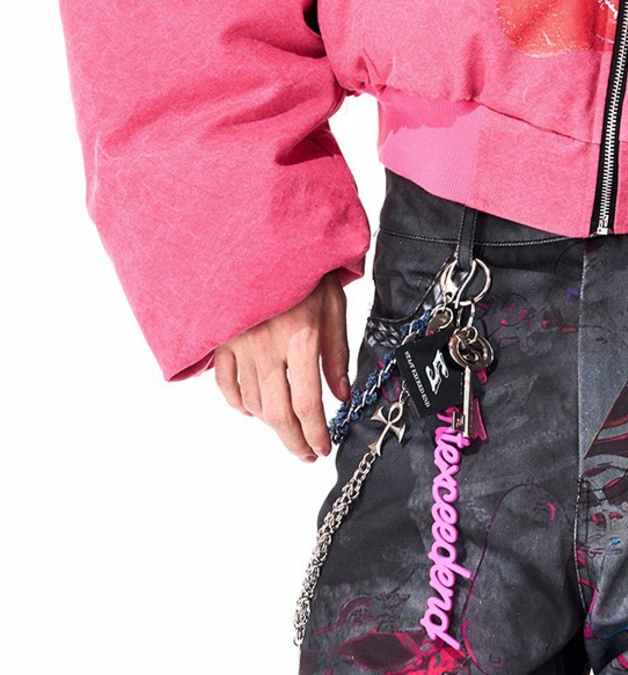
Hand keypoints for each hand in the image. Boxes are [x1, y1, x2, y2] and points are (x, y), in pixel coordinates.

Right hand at [213, 270, 350, 461]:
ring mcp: (240, 344)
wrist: (263, 236)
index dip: (315, 432)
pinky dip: (239, 404)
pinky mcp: (222, 339)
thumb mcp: (333, 303)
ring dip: (271, 424)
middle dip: (294, 441)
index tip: (323, 448)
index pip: (307, 402)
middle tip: (306, 454)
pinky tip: (253, 410)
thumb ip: (336, 352)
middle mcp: (268, 345)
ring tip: (288, 430)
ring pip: (253, 402)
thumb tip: (342, 395)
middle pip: (278, 412)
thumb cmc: (305, 268)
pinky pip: (226, 384)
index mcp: (301, 335)